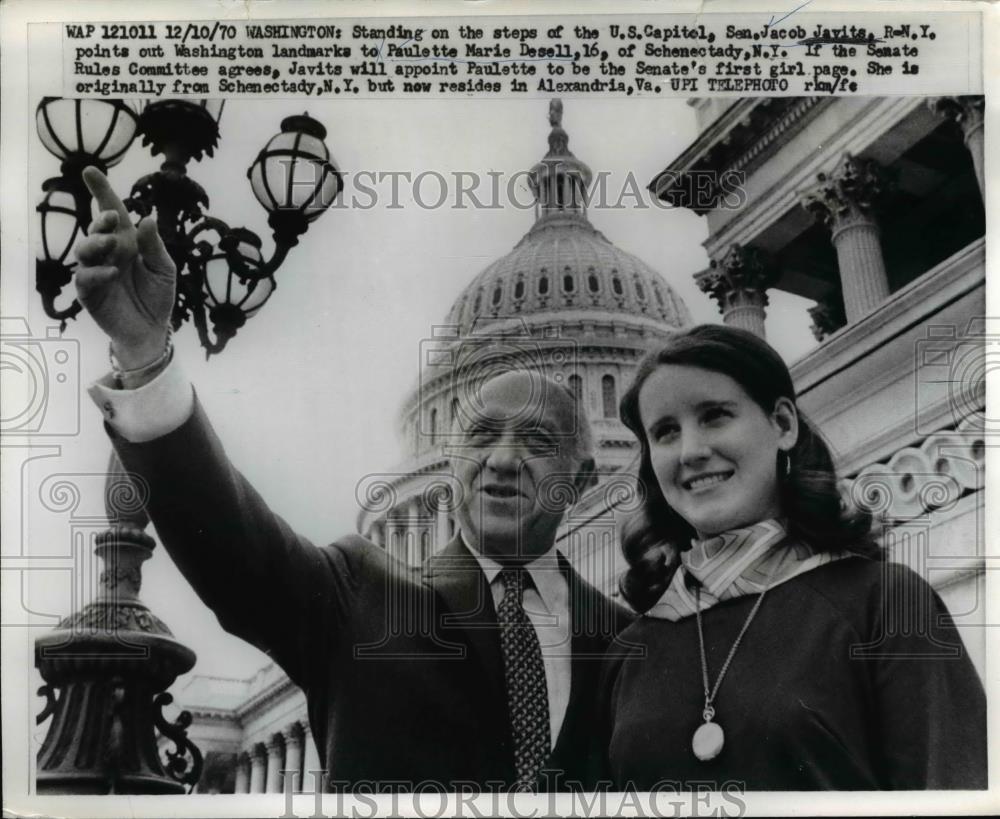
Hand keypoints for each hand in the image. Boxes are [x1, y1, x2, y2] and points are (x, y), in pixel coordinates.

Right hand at [74, 167, 175, 369]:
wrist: (152, 329)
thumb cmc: (157, 296)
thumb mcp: (164, 269)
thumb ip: (155, 246)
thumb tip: (148, 219)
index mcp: (127, 242)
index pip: (111, 211)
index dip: (101, 191)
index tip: (90, 171)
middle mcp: (109, 253)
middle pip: (96, 229)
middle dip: (101, 220)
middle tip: (112, 218)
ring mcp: (96, 271)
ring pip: (84, 249)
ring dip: (96, 242)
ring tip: (111, 244)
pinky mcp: (89, 292)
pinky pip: (85, 278)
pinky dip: (97, 273)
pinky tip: (111, 273)